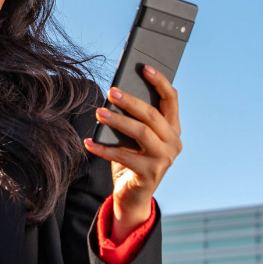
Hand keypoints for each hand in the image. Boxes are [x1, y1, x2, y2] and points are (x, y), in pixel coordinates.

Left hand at [83, 65, 181, 241]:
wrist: (132, 196)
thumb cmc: (132, 159)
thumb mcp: (134, 137)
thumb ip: (134, 118)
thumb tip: (116, 93)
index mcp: (173, 128)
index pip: (171, 99)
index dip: (159, 81)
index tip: (144, 67)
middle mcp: (173, 143)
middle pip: (152, 115)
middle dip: (130, 101)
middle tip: (111, 92)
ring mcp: (164, 160)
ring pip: (141, 133)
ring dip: (117, 121)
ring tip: (99, 113)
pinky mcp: (150, 174)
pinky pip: (124, 157)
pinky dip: (104, 149)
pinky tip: (89, 142)